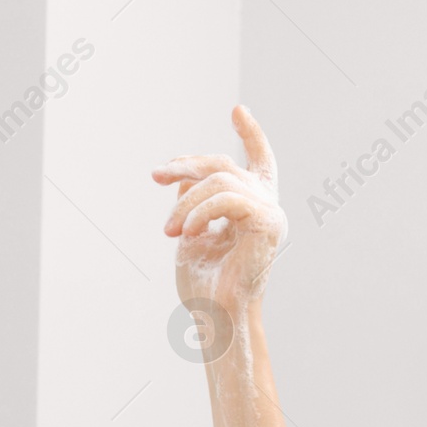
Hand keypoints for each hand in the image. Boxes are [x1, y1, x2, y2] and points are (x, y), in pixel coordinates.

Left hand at [152, 104, 286, 314]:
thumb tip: (187, 178)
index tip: (238, 110)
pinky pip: (227, 197)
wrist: (215, 316)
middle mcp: (266, 206)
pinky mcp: (267, 222)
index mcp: (251, 209)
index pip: (258, 163)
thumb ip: (192, 202)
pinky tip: (187, 233)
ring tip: (170, 231)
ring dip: (185, 204)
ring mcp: (270, 213)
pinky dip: (200, 212)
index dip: (252, 135)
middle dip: (187, 165)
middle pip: (224, 165)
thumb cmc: (203, 286)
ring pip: (221, 179)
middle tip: (156, 176)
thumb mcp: (190, 232)